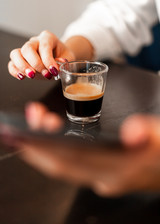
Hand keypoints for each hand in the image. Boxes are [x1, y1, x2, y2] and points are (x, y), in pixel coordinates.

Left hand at [4, 102, 159, 196]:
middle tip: (30, 117)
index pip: (72, 161)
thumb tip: (133, 131)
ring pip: (63, 164)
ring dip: (45, 145)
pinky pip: (71, 163)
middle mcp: (104, 178)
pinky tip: (53, 136)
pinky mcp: (101, 172)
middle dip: (37, 144)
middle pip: (60, 164)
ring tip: (39, 120)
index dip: (45, 149)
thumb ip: (152, 134)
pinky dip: (56, 150)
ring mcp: (101, 177)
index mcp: (118, 171)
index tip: (25, 136)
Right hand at [8, 30, 75, 79]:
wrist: (60, 57)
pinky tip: (22, 77)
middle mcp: (35, 41)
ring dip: (22, 66)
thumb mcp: (68, 57)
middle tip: (45, 74)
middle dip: (36, 63)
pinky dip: (15, 71)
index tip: (54, 71)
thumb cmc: (64, 56)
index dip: (48, 60)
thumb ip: (63, 62)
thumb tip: (57, 67)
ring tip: (31, 76)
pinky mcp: (21, 60)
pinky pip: (12, 63)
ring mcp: (26, 50)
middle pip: (28, 48)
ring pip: (16, 54)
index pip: (44, 46)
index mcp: (48, 37)